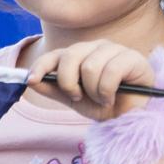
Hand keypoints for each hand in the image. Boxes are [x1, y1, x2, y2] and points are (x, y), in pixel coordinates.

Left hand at [27, 40, 154, 120]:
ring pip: (90, 66)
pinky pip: (111, 72)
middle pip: (70, 57)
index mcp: (79, 54)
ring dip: (94, 92)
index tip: (32, 80)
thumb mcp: (74, 100)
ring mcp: (114, 49)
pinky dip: (108, 92)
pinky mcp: (132, 57)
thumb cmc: (104, 104)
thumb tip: (31, 81)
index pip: (55, 54)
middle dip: (70, 83)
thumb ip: (53, 89)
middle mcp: (95, 47)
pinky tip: (112, 98)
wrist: (131, 117)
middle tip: (79, 97)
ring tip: (102, 100)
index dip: (41, 65)